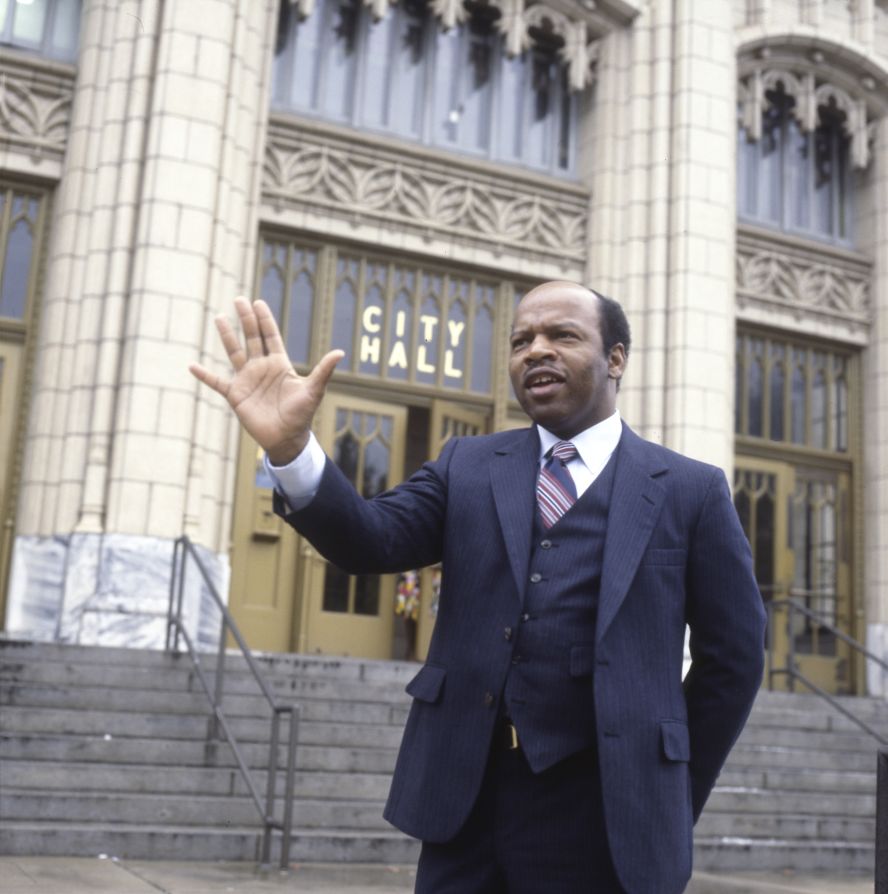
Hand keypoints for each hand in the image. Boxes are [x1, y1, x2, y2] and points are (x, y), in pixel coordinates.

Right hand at [189, 297, 342, 464]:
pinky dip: (205, 375)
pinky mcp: (236, 395)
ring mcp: (247, 380)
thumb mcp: (313, 391)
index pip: (270, 336)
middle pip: (252, 338)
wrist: (287, 439)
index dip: (264, 320)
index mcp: (279, 364)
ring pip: (234, 353)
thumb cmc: (302, 415)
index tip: (258, 303)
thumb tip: (340, 353)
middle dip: (246, 319)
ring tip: (218, 317)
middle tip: (239, 299)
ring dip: (226, 336)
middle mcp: (262, 368)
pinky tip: (192, 366)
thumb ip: (323, 371)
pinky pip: (217, 382)